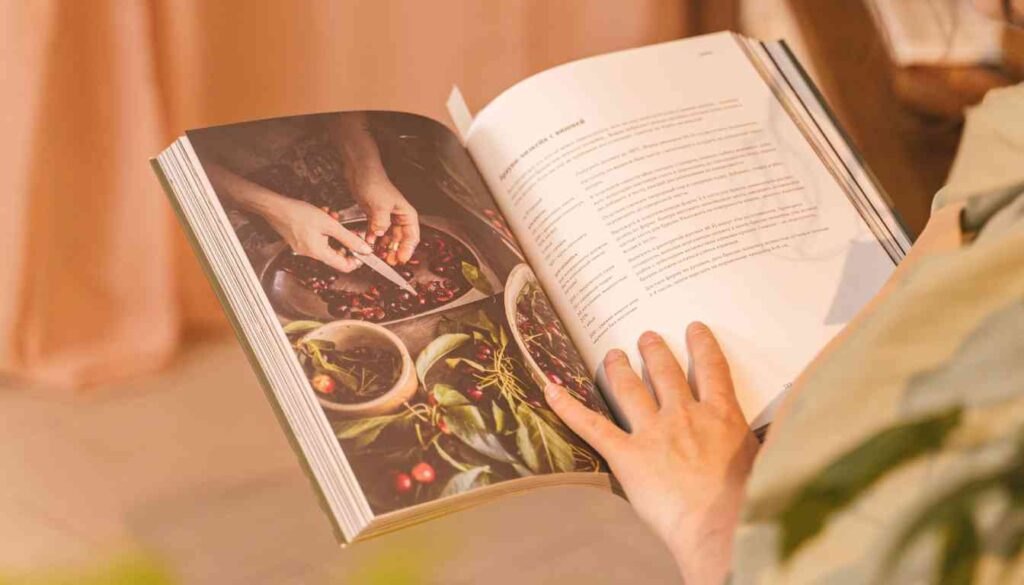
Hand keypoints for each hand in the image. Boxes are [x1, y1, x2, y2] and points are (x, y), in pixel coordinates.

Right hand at [260, 193, 371, 272]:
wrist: (275, 208)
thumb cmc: (299, 214)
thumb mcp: (330, 224)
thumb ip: (349, 238)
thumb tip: (365, 250)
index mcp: (319, 253)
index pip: (344, 266)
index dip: (356, 259)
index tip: (362, 248)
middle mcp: (311, 254)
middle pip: (336, 253)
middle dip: (343, 239)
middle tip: (345, 226)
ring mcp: (304, 248)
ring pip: (327, 242)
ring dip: (333, 229)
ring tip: (331, 215)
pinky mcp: (299, 240)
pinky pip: (317, 238)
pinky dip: (322, 228)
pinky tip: (321, 215)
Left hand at [350, 175, 419, 264]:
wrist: (360, 171)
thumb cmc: (375, 183)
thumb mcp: (379, 205)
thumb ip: (381, 222)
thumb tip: (378, 236)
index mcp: (406, 214)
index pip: (412, 237)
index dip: (407, 250)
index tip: (401, 259)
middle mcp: (398, 217)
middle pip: (400, 239)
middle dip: (395, 251)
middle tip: (390, 262)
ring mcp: (386, 217)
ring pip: (388, 238)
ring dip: (384, 247)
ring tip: (379, 256)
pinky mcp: (375, 216)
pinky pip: (376, 232)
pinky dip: (373, 239)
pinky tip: (368, 243)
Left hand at [544, 323, 758, 583]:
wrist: (723, 522)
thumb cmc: (750, 501)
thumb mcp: (766, 461)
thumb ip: (758, 443)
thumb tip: (777, 437)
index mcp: (722, 416)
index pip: (712, 370)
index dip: (702, 346)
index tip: (694, 329)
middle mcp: (685, 415)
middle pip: (667, 373)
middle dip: (655, 353)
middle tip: (646, 337)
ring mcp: (654, 432)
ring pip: (631, 390)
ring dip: (620, 369)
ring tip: (612, 354)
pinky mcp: (628, 455)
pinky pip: (592, 426)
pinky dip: (569, 407)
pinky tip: (551, 390)